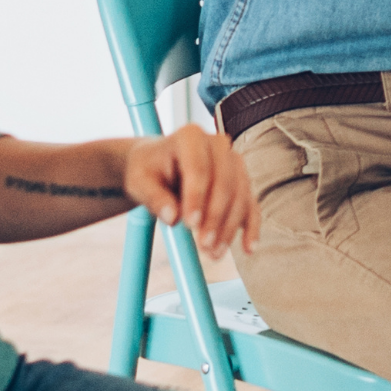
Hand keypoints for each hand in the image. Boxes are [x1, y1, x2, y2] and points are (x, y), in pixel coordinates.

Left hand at [123, 127, 258, 254]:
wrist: (159, 166)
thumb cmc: (148, 171)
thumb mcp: (139, 182)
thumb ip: (153, 198)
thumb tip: (172, 217)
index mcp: (190, 137)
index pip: (199, 167)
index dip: (197, 196)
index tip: (189, 224)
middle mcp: (218, 145)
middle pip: (225, 182)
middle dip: (216, 216)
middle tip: (203, 244)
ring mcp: (234, 162)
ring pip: (240, 196)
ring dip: (230, 227)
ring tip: (214, 253)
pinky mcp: (242, 181)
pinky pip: (251, 204)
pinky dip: (251, 226)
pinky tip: (248, 247)